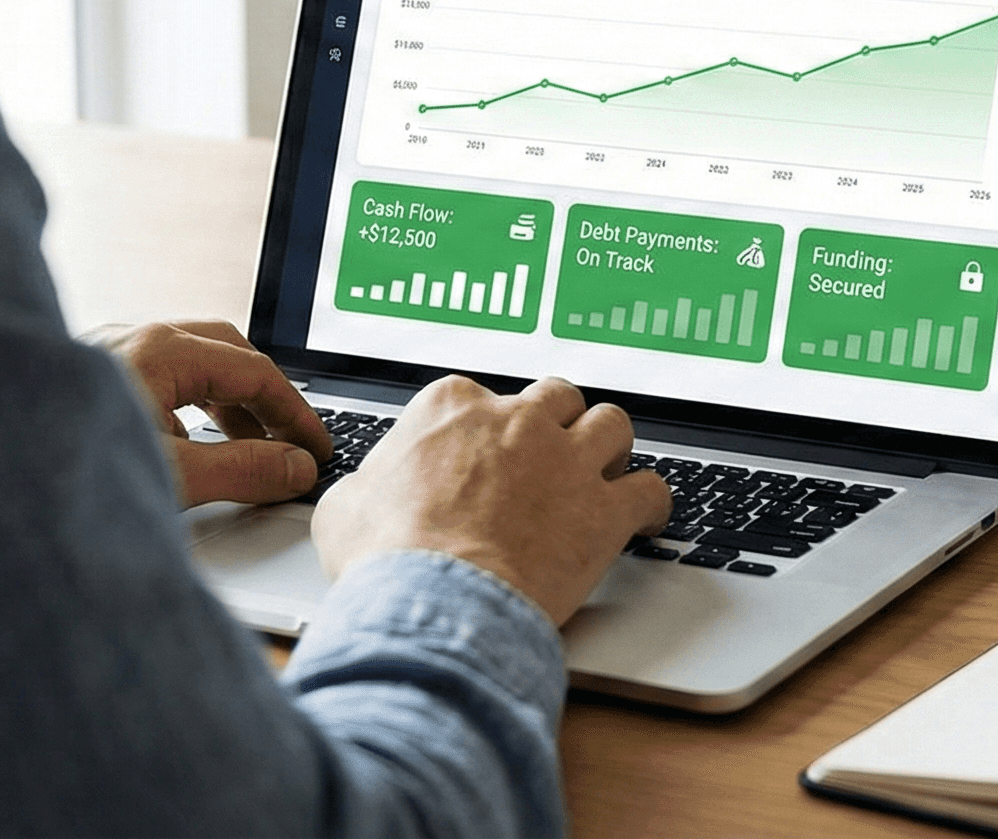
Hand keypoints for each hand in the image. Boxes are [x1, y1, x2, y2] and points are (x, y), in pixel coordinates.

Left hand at [96, 319, 333, 507]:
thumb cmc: (63, 470)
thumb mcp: (173, 476)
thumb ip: (243, 470)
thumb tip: (297, 467)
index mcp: (160, 350)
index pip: (254, 371)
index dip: (295, 414)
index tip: (317, 449)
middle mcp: (134, 340)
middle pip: (226, 354)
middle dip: (266, 398)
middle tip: (292, 441)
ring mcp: (109, 357)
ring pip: (189, 366)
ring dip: (228, 404)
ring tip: (251, 446)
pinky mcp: (92, 382)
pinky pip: (157, 381)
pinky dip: (190, 408)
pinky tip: (189, 445)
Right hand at [311, 376, 671, 625]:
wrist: (436, 601)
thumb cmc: (388, 556)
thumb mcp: (347, 507)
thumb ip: (368, 486)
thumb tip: (363, 495)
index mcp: (453, 408)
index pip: (481, 397)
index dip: (487, 430)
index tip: (486, 454)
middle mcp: (517, 421)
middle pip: (556, 397)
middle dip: (557, 424)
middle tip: (552, 456)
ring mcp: (566, 461)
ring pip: (612, 424)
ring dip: (610, 447)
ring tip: (604, 472)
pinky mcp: (603, 510)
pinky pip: (650, 489)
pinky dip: (651, 503)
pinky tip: (642, 518)